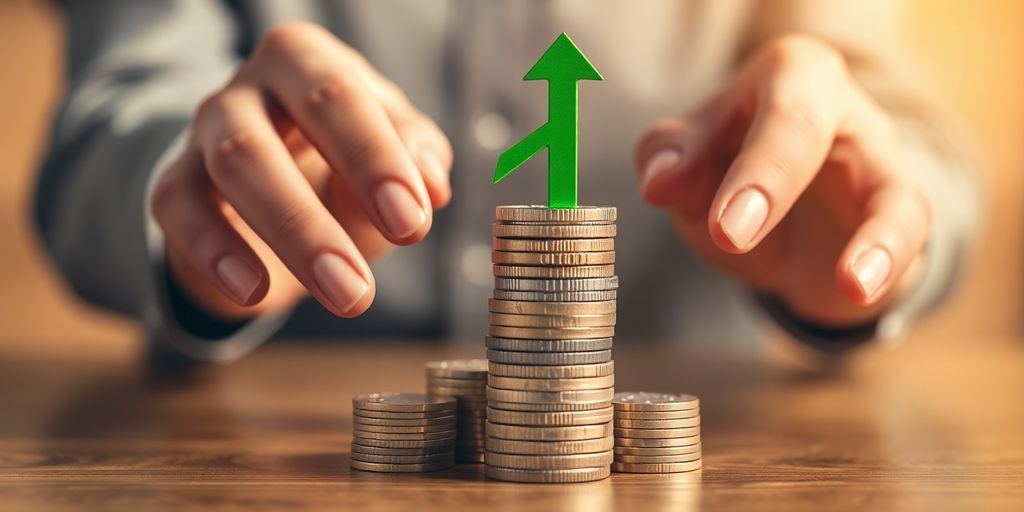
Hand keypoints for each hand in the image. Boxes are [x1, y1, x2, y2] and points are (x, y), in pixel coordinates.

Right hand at [151, 22, 451, 319]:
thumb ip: (419, 155)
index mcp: (311, 61)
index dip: (376, 158)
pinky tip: (254, 291)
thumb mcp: (394, 149)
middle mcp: (252, 84)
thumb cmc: (349, 159)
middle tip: (362, 280)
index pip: (340, 94)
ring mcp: (207, 130)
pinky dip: (214, 252)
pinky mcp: (175, 182)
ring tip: (341, 297)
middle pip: (272, 134)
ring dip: (290, 236)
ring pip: (235, 166)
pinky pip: (180, 210)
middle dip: (322, 210)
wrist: (281, 187)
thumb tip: (432, 186)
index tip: (410, 222)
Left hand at [635, 35, 931, 325]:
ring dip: (878, 241)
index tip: (723, 228)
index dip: (750, 171)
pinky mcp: (902, 217)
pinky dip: (887, 267)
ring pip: (894, 195)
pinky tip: (858, 292)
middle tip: (731, 238)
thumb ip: (671, 158)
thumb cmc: (733, 165)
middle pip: (812, 131)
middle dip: (771, 182)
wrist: (787, 208)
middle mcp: (842, 107)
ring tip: (853, 285)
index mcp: (788, 75)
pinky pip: (907, 240)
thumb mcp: (692, 158)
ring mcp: (882, 163)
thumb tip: (661, 181)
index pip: (775, 111)